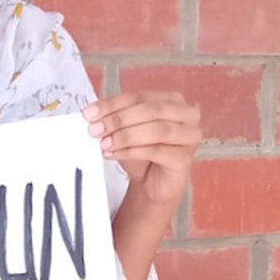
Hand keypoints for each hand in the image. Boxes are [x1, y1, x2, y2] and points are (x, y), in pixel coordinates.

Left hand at [85, 90, 200, 210]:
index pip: (139, 96)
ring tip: (103, 144)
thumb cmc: (141, 152)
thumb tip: (92, 113)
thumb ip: (113, 117)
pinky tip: (113, 154)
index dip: (112, 104)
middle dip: (118, 119)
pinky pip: (156, 151)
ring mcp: (190, 136)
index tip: (89, 113)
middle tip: (94, 129)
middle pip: (149, 110)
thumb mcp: (125, 129)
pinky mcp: (185, 159)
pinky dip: (130, 151)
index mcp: (173, 100)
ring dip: (125, 136)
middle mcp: (187, 115)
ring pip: (156, 130)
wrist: (153, 183)